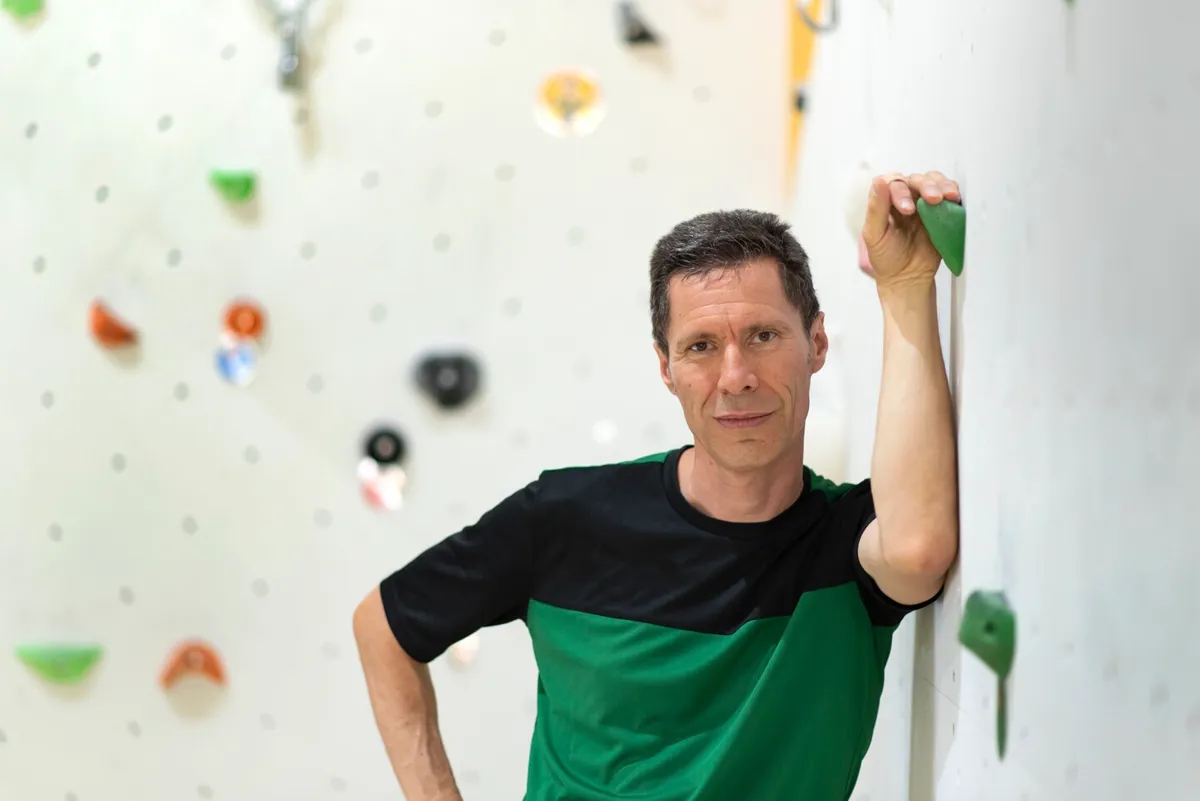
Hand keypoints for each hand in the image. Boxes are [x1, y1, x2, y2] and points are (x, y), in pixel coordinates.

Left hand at [861, 171, 960, 289]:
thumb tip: (878, 181)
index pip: (894, 184)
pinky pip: (949, 195)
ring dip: (942, 185)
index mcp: (887, 200)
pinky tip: (954, 200)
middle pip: (916, 179)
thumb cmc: (887, 257)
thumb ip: (876, 209)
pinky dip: (953, 193)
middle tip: (933, 199)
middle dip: (926, 186)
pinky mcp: (942, 211)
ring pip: (934, 182)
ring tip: (948, 197)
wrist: (907, 277)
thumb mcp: (874, 235)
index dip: (901, 192)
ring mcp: (925, 203)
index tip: (907, 210)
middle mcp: (906, 197)